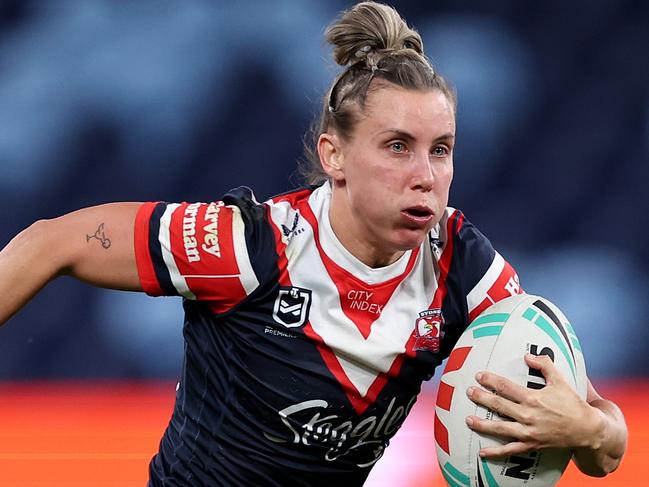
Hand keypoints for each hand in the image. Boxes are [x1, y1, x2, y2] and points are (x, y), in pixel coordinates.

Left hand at [465, 353, 603, 457]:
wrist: (588, 430)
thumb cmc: (573, 404)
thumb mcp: (560, 380)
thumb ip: (544, 365)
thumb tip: (528, 356)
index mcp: (533, 398)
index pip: (506, 387)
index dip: (491, 380)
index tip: (479, 376)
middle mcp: (528, 415)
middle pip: (499, 405)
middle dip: (482, 398)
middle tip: (469, 392)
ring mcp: (528, 432)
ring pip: (500, 428)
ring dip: (482, 424)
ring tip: (468, 419)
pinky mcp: (531, 444)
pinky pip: (510, 449)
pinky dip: (495, 452)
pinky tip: (482, 452)